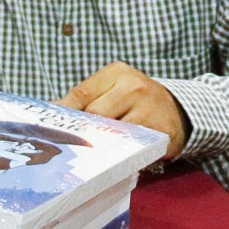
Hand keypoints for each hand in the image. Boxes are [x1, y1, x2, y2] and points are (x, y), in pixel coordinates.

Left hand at [57, 62, 188, 158]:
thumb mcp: (112, 89)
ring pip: (113, 132)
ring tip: (93, 151)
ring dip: (102, 143)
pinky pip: (132, 146)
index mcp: (117, 72)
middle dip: (85, 130)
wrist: (177, 110)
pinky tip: (114, 156)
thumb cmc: (134, 100)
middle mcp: (134, 86)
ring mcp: (149, 108)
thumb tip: (52, 109)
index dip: (65, 112)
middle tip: (75, 143)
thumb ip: (85, 98)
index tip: (51, 128)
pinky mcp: (161, 131)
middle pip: (95, 113)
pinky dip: (120, 153)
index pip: (82, 93)